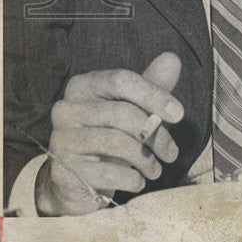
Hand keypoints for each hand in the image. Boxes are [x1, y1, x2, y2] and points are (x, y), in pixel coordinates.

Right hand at [36, 52, 183, 215]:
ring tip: (157, 170)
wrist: (79, 181)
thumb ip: (152, 84)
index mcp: (83, 86)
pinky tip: (138, 181)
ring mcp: (61, 139)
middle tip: (172, 153)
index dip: (154, 95)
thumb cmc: (112, 137)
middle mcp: (66, 109)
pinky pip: (107, 171)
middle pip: (122, 113)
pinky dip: (131, 179)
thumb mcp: (134, 108)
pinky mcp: (62, 170)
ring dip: (146, 160)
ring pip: (116, 142)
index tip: (179, 114)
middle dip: (155, 135)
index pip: (121, 80)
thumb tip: (172, 59)